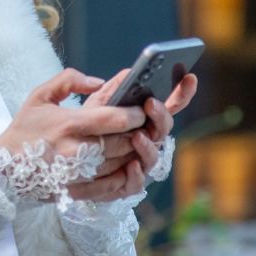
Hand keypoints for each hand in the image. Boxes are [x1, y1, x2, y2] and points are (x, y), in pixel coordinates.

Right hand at [0, 68, 146, 179]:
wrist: (3, 168)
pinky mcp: (78, 192)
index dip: (135, 114)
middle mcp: (76, 151)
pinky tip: (127, 164)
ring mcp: (78, 175)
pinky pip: (113, 187)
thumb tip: (99, 81)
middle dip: (140, 132)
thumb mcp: (40, 95)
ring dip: (134, 153)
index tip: (141, 109)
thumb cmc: (24, 128)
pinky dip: (125, 176)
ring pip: (121, 164)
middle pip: (123, 143)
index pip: (115, 119)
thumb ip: (69, 80)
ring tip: (137, 141)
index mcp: (68, 124)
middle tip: (144, 125)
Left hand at [67, 72, 199, 201]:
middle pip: (164, 129)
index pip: (170, 106)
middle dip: (160, 116)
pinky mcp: (127, 183)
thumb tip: (130, 72)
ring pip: (153, 156)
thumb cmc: (87, 126)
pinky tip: (130, 164)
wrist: (66, 158)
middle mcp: (148, 140)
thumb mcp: (99, 103)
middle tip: (150, 104)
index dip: (182, 92)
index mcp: (145, 119)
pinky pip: (136, 182)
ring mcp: (140, 162)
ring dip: (147, 146)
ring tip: (137, 136)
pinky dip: (135, 174)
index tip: (189, 77)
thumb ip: (115, 88)